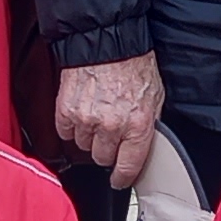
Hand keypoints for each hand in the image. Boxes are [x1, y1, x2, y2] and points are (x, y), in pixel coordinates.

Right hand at [54, 56, 166, 189]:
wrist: (106, 41)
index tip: (120, 179)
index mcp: (137, 126)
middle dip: (107, 151)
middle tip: (110, 135)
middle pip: (102, 158)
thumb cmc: (133, 64)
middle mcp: (111, 127)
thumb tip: (144, 145)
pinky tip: (81, 114)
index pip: (128, 168)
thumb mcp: (155, 96)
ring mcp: (86, 120)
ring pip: (83, 146)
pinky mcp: (66, 111)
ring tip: (96, 117)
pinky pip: (65, 132)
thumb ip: (148, 124)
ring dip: (89, 137)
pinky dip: (72, 127)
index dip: (123, 177)